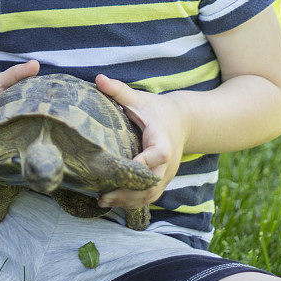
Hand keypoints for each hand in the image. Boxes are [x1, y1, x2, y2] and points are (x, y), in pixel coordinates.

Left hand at [94, 74, 187, 210]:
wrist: (182, 120)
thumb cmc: (156, 109)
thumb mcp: (139, 99)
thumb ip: (119, 91)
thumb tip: (98, 78)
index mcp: (163, 141)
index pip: (157, 156)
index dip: (140, 164)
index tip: (118, 170)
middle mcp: (168, 163)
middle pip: (152, 183)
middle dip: (128, 192)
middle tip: (102, 195)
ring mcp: (166, 174)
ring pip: (151, 195)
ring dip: (129, 201)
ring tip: (104, 201)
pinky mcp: (162, 181)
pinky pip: (150, 196)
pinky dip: (134, 202)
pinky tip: (114, 202)